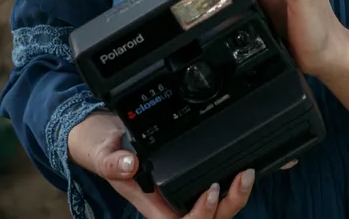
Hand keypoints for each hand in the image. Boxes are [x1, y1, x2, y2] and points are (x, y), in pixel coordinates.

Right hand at [67, 110, 254, 217]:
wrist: (105, 136)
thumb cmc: (103, 150)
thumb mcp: (103, 153)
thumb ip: (113, 161)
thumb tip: (130, 164)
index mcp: (151, 204)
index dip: (201, 215)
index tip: (210, 191)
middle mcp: (169, 204)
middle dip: (228, 205)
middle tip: (242, 178)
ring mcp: (180, 194)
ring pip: (215, 211)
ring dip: (234, 198)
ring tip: (246, 174)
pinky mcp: (190, 181)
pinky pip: (214, 194)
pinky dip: (230, 187)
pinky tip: (239, 171)